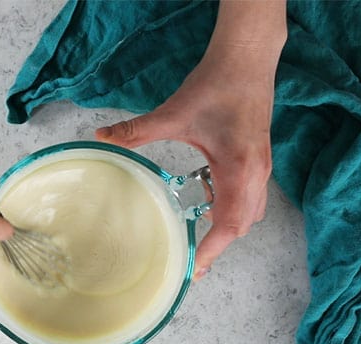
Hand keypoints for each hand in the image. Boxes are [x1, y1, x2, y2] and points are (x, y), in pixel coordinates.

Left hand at [96, 48, 275, 277]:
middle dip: (217, 246)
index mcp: (239, 167)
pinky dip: (229, 208)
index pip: (230, 223)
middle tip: (190, 264)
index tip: (193, 269)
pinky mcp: (257, 160)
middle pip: (242, 225)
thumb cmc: (216, 84)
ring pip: (248, 212)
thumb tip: (100, 137)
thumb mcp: (173, 113)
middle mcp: (256, 173)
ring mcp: (260, 167)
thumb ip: (136, 131)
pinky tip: (203, 202)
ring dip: (224, 227)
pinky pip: (247, 197)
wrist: (248, 58)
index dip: (212, 250)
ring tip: (194, 239)